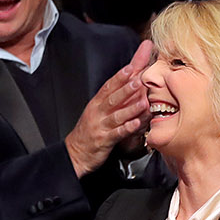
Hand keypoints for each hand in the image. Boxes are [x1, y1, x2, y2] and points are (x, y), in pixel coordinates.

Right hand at [65, 40, 152, 177]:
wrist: (76, 152)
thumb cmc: (90, 129)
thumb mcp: (99, 109)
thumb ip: (114, 95)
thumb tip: (127, 80)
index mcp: (97, 103)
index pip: (108, 86)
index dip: (119, 77)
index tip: (130, 67)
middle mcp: (98, 113)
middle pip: (112, 98)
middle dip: (125, 88)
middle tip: (138, 79)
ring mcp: (101, 126)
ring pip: (116, 116)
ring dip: (130, 108)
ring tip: (143, 102)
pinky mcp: (104, 141)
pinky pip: (116, 134)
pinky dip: (126, 128)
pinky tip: (136, 124)